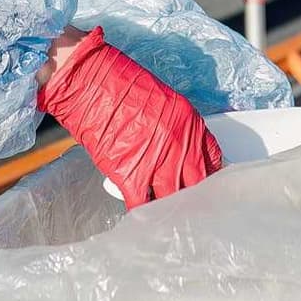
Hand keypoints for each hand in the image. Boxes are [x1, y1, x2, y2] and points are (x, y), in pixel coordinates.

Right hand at [36, 27, 222, 207]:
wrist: (89, 82)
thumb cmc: (119, 85)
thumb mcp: (162, 102)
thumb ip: (176, 129)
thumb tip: (179, 153)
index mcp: (190, 124)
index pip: (212, 160)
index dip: (209, 176)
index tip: (206, 185)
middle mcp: (179, 145)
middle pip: (197, 184)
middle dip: (195, 196)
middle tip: (191, 205)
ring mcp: (156, 162)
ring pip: (173, 199)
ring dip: (170, 208)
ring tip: (169, 216)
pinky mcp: (130, 175)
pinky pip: (144, 205)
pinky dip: (145, 215)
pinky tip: (145, 219)